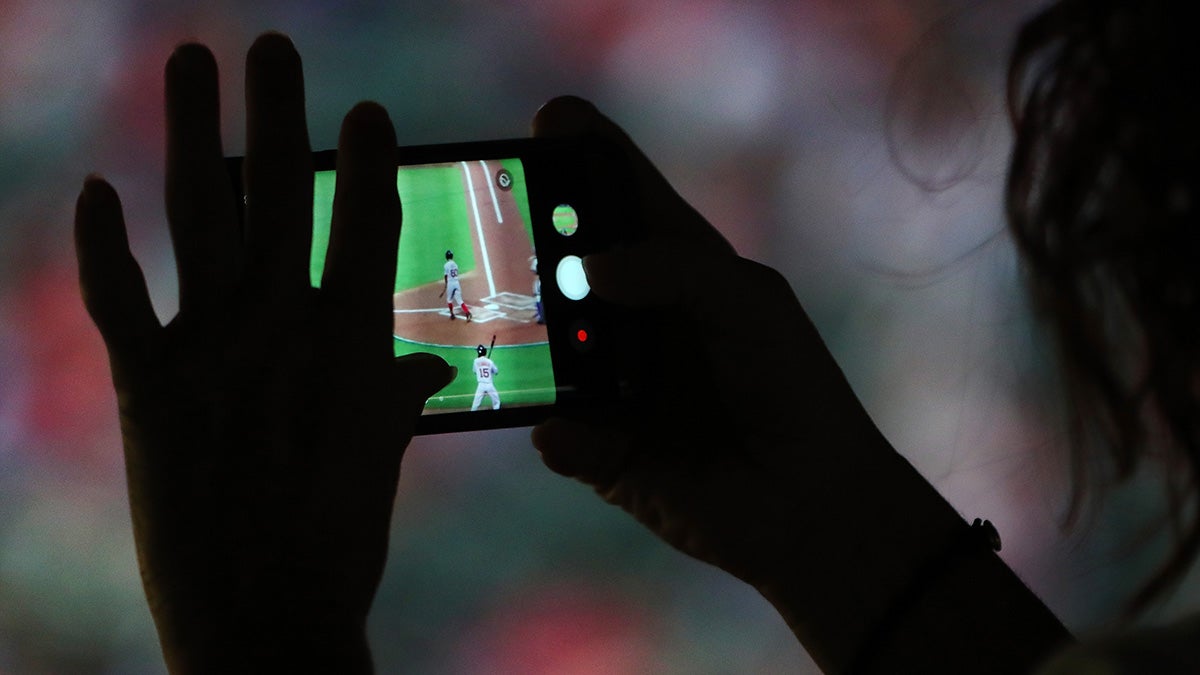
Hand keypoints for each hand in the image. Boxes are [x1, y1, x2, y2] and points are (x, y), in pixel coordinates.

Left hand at [74, 34, 450, 672]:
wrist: (265, 616)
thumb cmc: (339, 541)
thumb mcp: (381, 459)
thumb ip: (396, 392)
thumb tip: (427, 362)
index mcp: (353, 343)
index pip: (366, 226)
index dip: (367, 161)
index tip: (367, 109)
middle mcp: (283, 330)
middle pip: (282, 195)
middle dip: (278, 110)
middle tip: (273, 45)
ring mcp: (213, 353)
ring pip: (203, 216)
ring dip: (194, 132)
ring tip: (192, 62)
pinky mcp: (148, 387)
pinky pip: (118, 299)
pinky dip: (102, 245)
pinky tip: (96, 190)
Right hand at [528, 97, 997, 670]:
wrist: (812, 506)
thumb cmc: (791, 387)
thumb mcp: (746, 303)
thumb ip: (673, 268)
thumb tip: (584, 269)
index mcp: (676, 269)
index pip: (622, 198)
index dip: (586, 155)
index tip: (549, 120)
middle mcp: (632, 319)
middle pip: (563, 268)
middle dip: (524, 245)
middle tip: (491, 225)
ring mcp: (610, 384)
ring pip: (544, 349)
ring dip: (521, 339)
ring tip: (498, 322)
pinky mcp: (600, 450)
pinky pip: (558, 433)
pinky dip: (558, 431)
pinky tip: (566, 429)